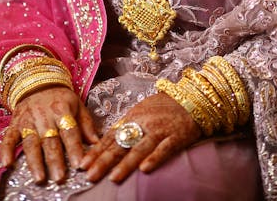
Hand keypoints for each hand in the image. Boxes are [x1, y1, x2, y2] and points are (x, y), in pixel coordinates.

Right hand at [0, 86, 98, 183]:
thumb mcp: (77, 105)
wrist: (38, 81)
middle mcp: (44, 115)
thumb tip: (97, 144)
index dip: (74, 147)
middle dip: (54, 159)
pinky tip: (7, 164)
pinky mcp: (14, 123)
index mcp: (62, 110)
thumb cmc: (61, 98)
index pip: (69, 131)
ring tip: (39, 178)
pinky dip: (6, 150)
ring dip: (34, 160)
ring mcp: (28, 120)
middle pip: (50, 140)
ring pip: (31, 142)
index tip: (78, 164)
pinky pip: (8, 137)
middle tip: (59, 177)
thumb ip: (86, 124)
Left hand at [79, 92, 201, 183]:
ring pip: (140, 148)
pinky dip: (155, 159)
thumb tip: (108, 139)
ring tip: (113, 178)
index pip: (111, 136)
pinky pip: (164, 149)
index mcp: (133, 116)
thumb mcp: (142, 111)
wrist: (192, 99)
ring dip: (126, 164)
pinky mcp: (176, 137)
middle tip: (90, 175)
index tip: (84, 164)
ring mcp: (160, 130)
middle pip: (122, 144)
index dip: (97, 151)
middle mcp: (144, 123)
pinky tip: (145, 170)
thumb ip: (127, 125)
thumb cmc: (165, 107)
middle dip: (104, 160)